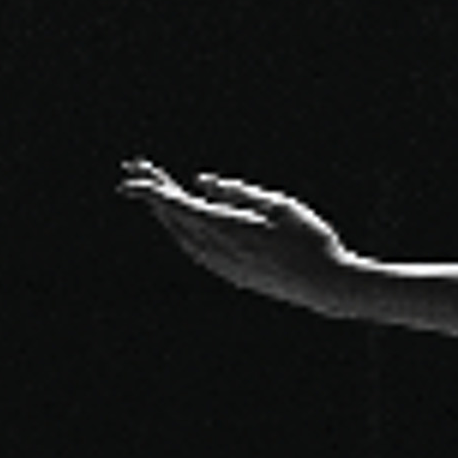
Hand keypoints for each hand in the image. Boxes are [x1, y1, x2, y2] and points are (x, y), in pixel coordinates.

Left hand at [119, 160, 357, 315]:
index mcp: (228, 228)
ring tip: (159, 190)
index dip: (153, 190)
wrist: (327, 287)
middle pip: (174, 219)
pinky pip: (195, 249)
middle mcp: (218, 251)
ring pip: (182, 236)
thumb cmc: (310, 240)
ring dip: (168, 212)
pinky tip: (184, 221)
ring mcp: (222, 267)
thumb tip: (202, 182)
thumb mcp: (279, 204)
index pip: (178, 206)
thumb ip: (237, 192)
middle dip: (155, 194)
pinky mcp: (231, 276)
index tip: (131, 178)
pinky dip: (183, 229)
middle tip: (140, 170)